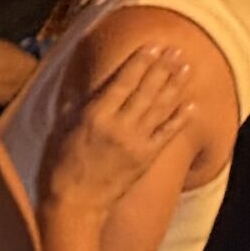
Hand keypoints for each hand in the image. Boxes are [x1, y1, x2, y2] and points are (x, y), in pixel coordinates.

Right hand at [45, 43, 193, 209]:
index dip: (139, 62)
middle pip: (147, 90)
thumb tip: (88, 83)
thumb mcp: (60, 130)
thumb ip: (77, 105)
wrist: (74, 205)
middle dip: (162, 67)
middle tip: (175, 49)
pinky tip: (191, 102)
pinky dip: (180, 117)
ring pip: (161, 107)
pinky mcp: (147, 158)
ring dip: (175, 85)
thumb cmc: (58, 167)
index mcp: (94, 117)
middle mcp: (119, 127)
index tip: (152, 46)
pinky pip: (168, 133)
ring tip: (186, 67)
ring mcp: (136, 143)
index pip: (123, 82)